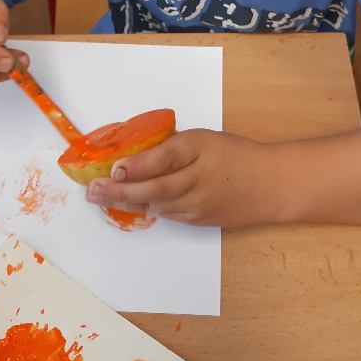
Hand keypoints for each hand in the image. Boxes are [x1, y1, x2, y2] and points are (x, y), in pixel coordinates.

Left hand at [85, 129, 280, 227]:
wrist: (268, 185)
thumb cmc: (233, 154)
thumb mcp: (204, 139)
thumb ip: (171, 147)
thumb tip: (133, 156)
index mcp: (200, 149)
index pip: (166, 157)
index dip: (139, 165)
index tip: (115, 168)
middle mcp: (198, 179)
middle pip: (154, 188)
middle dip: (119, 190)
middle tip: (92, 191)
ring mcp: (199, 204)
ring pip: (156, 204)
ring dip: (126, 201)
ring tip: (100, 197)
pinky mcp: (199, 220)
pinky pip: (167, 213)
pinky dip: (147, 207)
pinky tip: (128, 202)